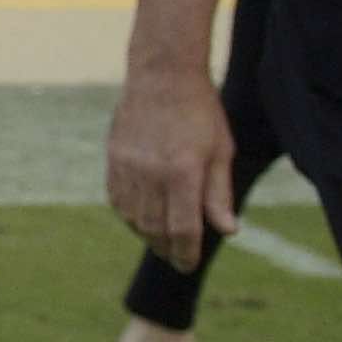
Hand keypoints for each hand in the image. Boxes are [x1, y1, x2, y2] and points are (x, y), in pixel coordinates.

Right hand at [104, 62, 237, 271]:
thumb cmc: (199, 113)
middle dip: (167, 249)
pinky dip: (129, 216)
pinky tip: (141, 219)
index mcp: (182, 172)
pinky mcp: (114, 160)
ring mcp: (128, 167)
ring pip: (133, 218)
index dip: (187, 254)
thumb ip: (219, 194)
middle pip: (155, 229)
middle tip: (177, 258)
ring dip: (147, 235)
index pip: (183, 229)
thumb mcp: (220, 151)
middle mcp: (151, 174)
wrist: (162, 76)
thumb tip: (227, 231)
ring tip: (161, 241)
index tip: (189, 265)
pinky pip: (117, 200)